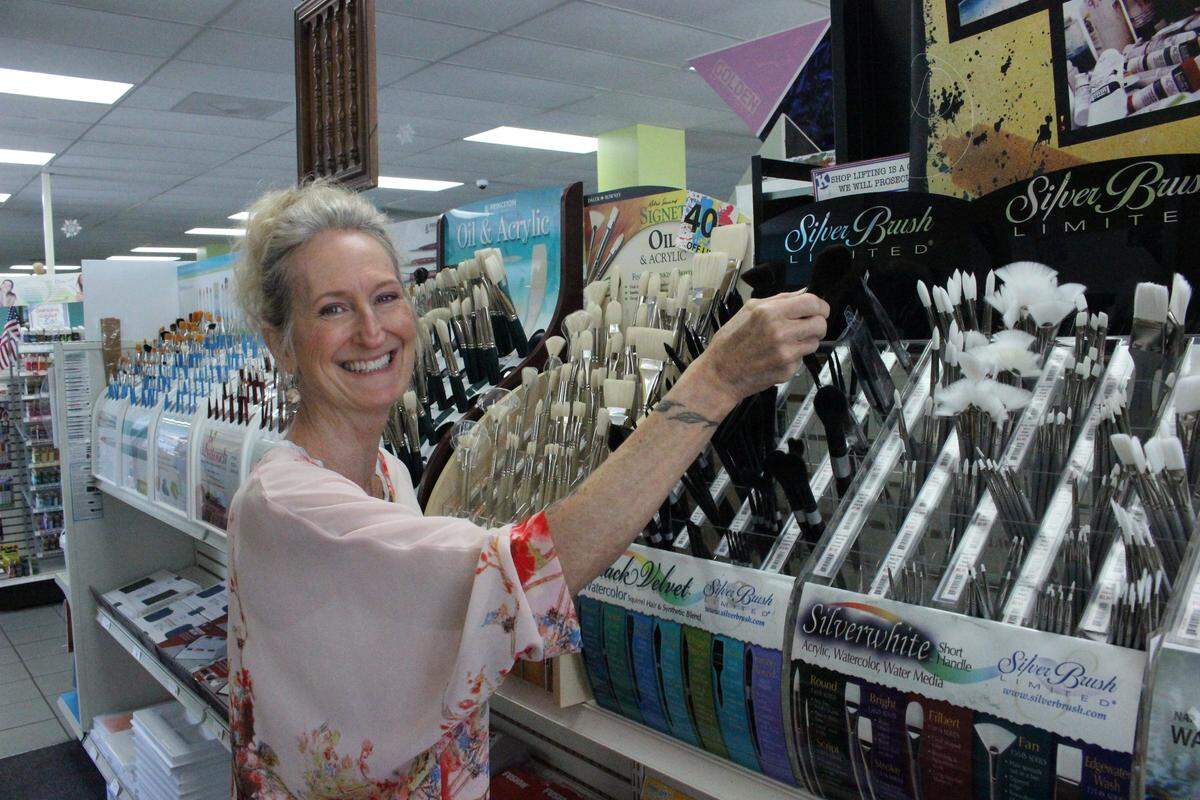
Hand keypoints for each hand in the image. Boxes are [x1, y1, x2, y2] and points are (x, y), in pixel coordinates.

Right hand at [692, 290, 828, 407]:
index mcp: (770, 313)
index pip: (812, 303)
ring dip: (806, 341)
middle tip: (806, 326)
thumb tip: (803, 293)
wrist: (720, 374)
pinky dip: (794, 357)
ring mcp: (785, 354)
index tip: (819, 310)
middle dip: (817, 324)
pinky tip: (777, 356)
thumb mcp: (748, 310)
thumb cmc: (730, 341)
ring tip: (787, 342)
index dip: (820, 306)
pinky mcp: (787, 370)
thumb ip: (779, 300)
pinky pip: (802, 359)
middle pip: (820, 324)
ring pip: (815, 342)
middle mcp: (780, 333)